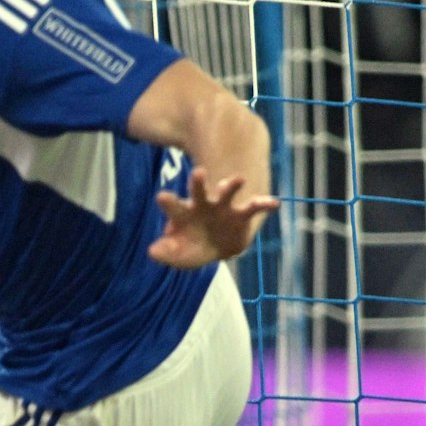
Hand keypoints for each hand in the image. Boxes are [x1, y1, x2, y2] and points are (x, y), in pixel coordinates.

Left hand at [148, 166, 279, 267]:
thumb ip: (167, 252)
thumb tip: (152, 252)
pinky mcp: (241, 215)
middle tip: (198, 172)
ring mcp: (223, 208)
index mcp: (183, 213)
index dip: (168, 201)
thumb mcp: (179, 254)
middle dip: (198, 182)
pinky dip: (264, 204)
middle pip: (198, 191)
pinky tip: (273, 203)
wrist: (218, 248)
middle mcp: (203, 206)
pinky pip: (254, 208)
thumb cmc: (193, 246)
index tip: (162, 196)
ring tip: (238, 179)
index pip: (173, 206)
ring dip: (231, 185)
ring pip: (227, 192)